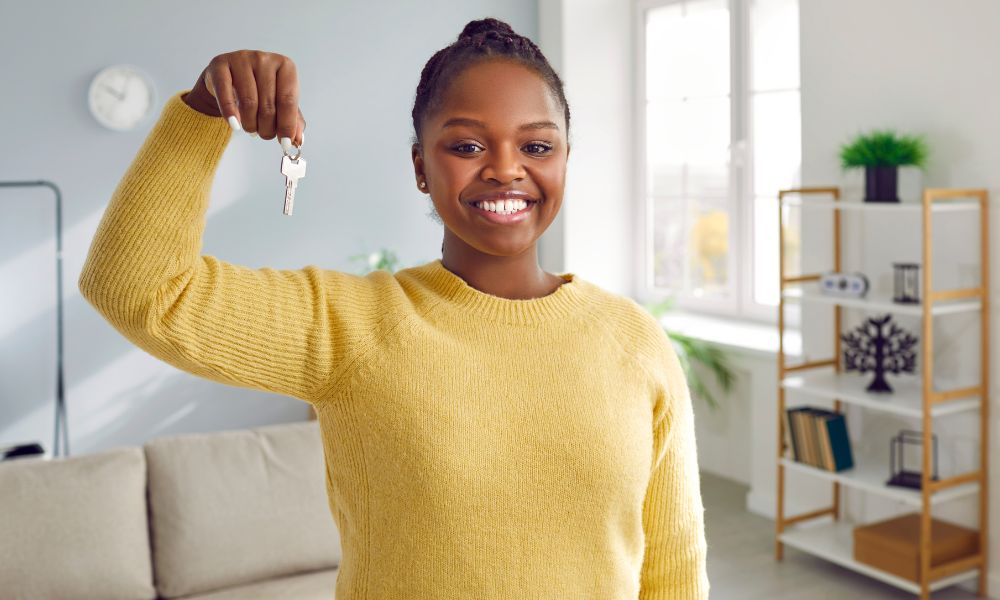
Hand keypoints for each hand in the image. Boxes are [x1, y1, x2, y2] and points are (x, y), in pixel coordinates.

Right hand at [183, 50, 305, 146]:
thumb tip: (297, 140)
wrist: (228, 76)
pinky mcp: (220, 65)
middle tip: (264, 135)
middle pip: (268, 104)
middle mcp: (264, 59)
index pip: (288, 100)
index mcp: (285, 66)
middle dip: (267, 127)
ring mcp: (241, 59)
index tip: (285, 143)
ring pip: (249, 102)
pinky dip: (230, 113)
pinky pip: (225, 94)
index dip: (287, 125)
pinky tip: (235, 125)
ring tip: (251, 129)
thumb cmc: (259, 88)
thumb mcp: (279, 101)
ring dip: (250, 124)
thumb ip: (292, 119)